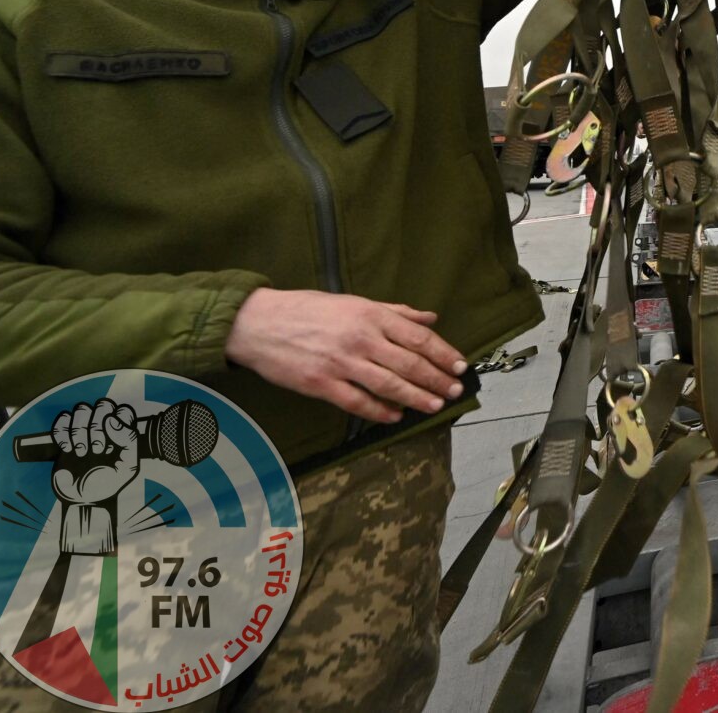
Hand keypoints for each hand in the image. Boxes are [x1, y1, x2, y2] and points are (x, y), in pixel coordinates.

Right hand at [49, 399, 140, 507]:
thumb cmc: (107, 483)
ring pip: (81, 408)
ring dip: (80, 431)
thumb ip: (128, 440)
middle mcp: (104, 426)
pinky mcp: (64, 435)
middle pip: (102, 404)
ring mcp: (84, 429)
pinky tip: (67, 449)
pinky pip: (62, 419)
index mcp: (122, 432)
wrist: (81, 499)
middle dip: (98, 427)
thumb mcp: (127, 467)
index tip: (112, 445)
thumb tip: (111, 419)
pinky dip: (62, 432)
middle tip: (97, 450)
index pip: (123, 410)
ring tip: (82, 453)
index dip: (118, 422)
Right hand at [225, 289, 467, 423]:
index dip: (443, 352)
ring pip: (388, 385)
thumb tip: (430, 316)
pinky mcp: (320, 384)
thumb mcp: (353, 302)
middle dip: (436, 378)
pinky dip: (379, 411)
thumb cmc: (308, 310)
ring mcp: (340, 363)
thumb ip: (394, 311)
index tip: (460, 365)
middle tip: (454, 390)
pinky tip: (395, 416)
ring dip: (416, 397)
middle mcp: (360, 338)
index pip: (418, 336)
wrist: (257, 323)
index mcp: (370, 315)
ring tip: (435, 405)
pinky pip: (357, 402)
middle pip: (408, 363)